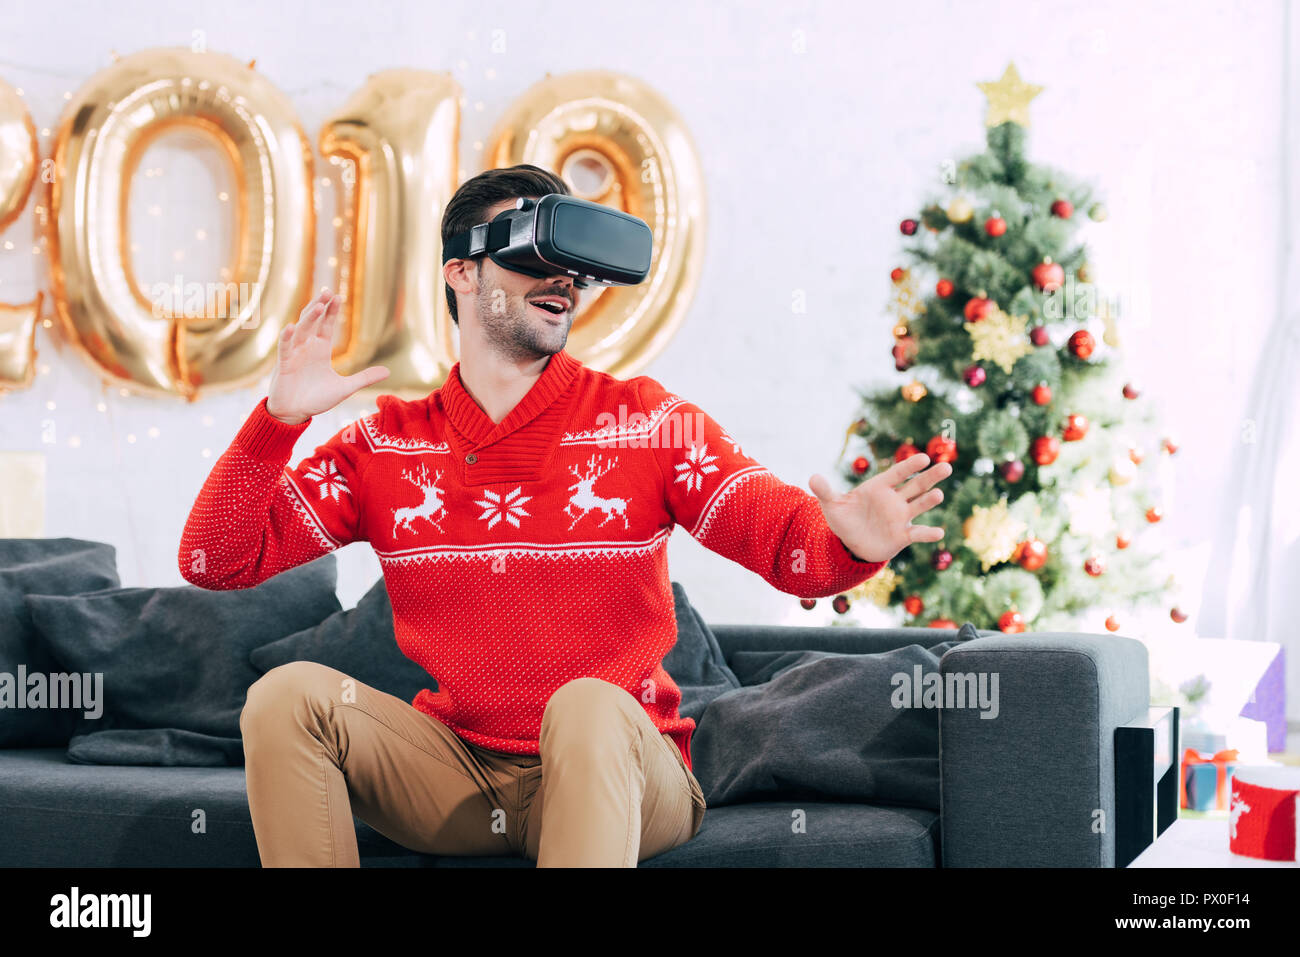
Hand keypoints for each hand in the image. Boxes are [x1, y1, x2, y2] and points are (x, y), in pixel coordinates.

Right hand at [266, 288, 389, 423]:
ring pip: (300, 330)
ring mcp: (294, 354)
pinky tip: (291, 327)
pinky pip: (284, 348)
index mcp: (320, 350)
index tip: (338, 296)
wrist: (295, 414)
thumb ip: (364, 378)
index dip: (331, 311)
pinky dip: (286, 337)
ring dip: (308, 318)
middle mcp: (307, 348)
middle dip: (319, 306)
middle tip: (328, 291)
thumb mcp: (345, 388)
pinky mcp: (284, 364)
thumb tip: (388, 371)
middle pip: (313, 321)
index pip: (326, 326)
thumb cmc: (316, 399)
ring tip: (319, 305)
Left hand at [808, 453, 952, 563]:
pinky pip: (918, 533)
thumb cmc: (845, 519)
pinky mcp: (903, 535)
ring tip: (939, 494)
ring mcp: (900, 517)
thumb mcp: (832, 505)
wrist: (851, 543)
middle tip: (946, 467)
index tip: (924, 457)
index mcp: (879, 487)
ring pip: (919, 505)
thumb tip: (812, 478)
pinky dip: (928, 533)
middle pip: (916, 485)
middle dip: (930, 477)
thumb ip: (825, 491)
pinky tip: (938, 532)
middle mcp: (894, 500)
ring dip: (929, 501)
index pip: (897, 474)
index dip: (910, 466)